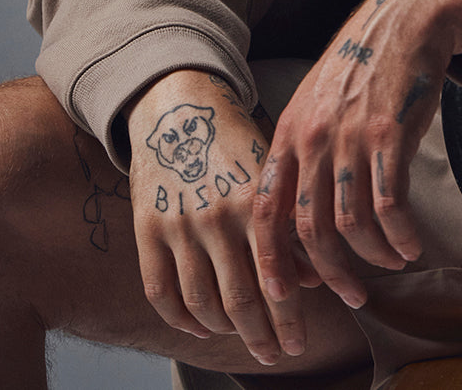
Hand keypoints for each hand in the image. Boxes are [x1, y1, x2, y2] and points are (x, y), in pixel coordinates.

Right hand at [127, 69, 308, 364]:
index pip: (276, 278)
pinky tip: (199, 328)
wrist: (179, 106)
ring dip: (225, 332)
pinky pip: (160, 292)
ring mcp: (178, 224)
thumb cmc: (234, 140)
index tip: (298, 344)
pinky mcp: (146, 228)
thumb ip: (289, 222)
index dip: (288, 318)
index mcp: (254, 201)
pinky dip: (180, 320)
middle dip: (262, 336)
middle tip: (276, 354)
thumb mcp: (269, 171)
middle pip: (240, 300)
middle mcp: (216, 216)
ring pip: (202, 304)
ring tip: (243, 339)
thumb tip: (314, 279)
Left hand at [251, 0, 461, 347]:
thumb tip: (294, 214)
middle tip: (351, 295)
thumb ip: (300, 151)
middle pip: (309, 230)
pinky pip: (391, 205)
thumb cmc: (359, 66)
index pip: (265, 211)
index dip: (270, 262)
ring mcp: (350, 137)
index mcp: (288, 133)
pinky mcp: (389, 135)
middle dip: (331, 274)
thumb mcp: (313, 103)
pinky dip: (401, 236)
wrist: (401, 21)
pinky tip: (410, 244)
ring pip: (353, 225)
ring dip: (374, 257)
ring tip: (391, 263)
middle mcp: (313, 138)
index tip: (280, 296)